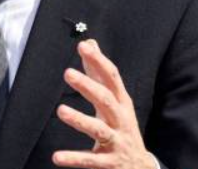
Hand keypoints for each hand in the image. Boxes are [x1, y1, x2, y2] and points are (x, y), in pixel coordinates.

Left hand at [53, 40, 156, 168]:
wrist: (141, 168)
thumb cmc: (122, 128)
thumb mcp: (115, 101)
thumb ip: (99, 73)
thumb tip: (90, 42)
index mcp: (121, 104)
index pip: (112, 78)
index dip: (99, 61)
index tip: (83, 46)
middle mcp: (121, 120)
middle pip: (106, 100)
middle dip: (89, 86)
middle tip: (68, 73)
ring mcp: (117, 142)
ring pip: (99, 130)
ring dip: (80, 120)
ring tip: (61, 110)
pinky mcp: (109, 163)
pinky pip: (90, 160)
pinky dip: (74, 159)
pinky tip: (56, 157)